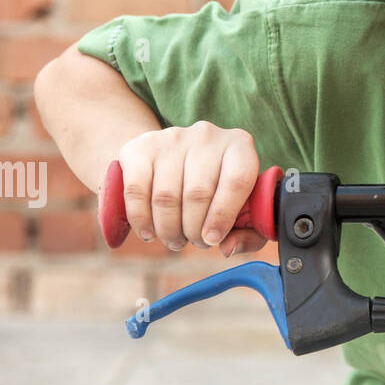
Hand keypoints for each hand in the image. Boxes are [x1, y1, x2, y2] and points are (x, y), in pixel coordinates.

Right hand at [115, 121, 265, 255]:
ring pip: (166, 197)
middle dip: (193, 230)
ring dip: (168, 230)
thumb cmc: (217, 189)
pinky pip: (136, 191)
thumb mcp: (243, 207)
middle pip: (197, 193)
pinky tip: (150, 232)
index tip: (212, 240)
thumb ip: (248, 233)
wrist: (174, 159)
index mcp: (239, 145)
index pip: (236, 181)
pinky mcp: (140, 148)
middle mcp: (206, 136)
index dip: (223, 216)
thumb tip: (227, 249)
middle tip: (194, 243)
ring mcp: (171, 138)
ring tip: (175, 240)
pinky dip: (141, 220)